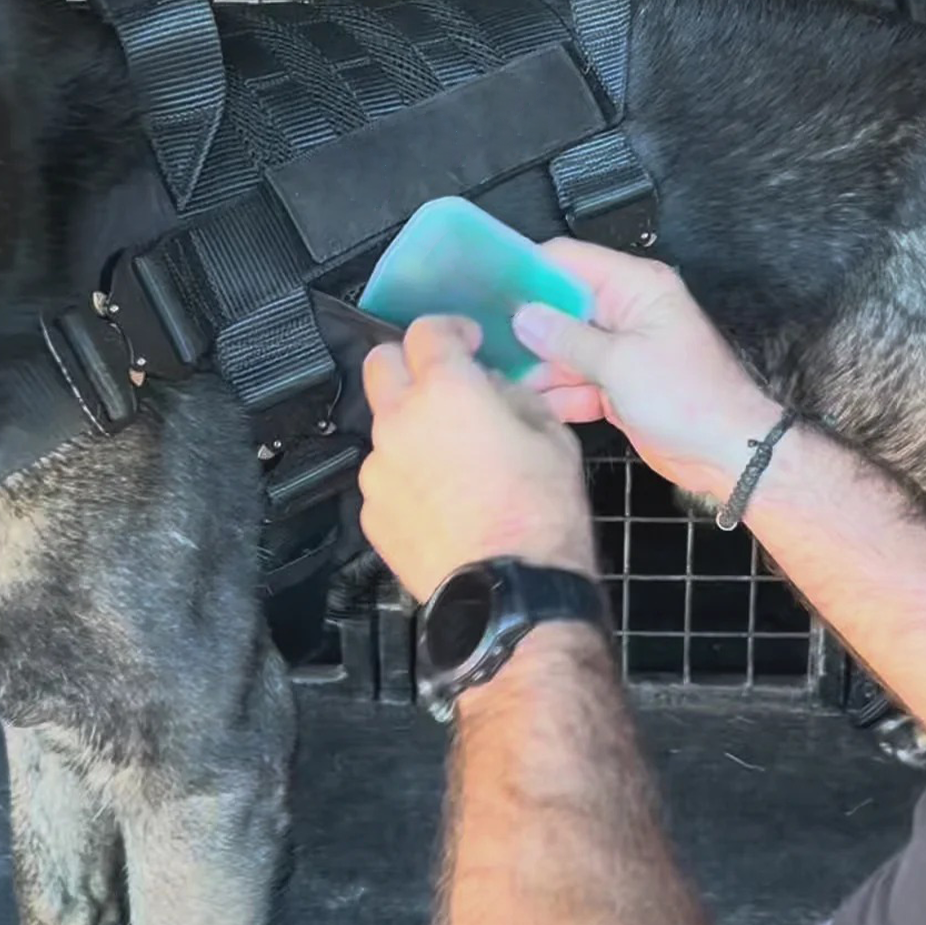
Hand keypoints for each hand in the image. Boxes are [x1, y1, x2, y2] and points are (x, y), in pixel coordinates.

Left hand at [360, 317, 596, 603]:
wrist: (511, 596)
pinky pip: (384, 476)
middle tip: (442, 381)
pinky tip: (440, 499)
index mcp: (447, 391)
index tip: (467, 341)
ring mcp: (379, 469)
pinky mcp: (372, 513)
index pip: (427, 330)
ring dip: (409, 425)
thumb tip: (494, 390)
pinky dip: (406, 475)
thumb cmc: (541, 517)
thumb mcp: (553, 438)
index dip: (451, 328)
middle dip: (410, 362)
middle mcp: (401, 422)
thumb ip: (515, 398)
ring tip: (449, 455)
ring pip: (382, 425)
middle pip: (380, 363)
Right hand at [513, 240, 782, 499]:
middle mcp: (627, 312)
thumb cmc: (692, 400)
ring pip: (564, 348)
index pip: (570, 261)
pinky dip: (556, 394)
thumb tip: (525, 317)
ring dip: (536, 366)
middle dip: (527, 326)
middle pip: (561, 306)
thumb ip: (568, 338)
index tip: (486, 284)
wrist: (728, 454)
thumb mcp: (621, 363)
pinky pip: (575, 381)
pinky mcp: (617, 385)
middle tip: (481, 337)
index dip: (528, 270)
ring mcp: (622, 350)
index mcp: (636, 288)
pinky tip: (526, 404)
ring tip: (494, 375)